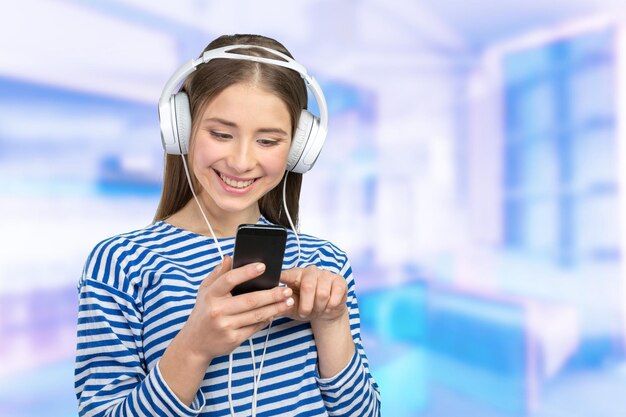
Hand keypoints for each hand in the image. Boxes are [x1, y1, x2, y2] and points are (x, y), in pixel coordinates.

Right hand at [178, 256, 294, 364]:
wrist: (195, 344)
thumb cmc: (202, 313)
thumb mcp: (204, 292)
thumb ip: (217, 274)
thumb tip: (230, 258)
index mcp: (211, 295)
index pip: (229, 279)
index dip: (247, 272)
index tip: (263, 266)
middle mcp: (217, 310)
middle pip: (250, 300)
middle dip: (271, 294)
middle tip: (286, 289)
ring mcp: (225, 326)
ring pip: (256, 315)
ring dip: (275, 308)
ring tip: (288, 301)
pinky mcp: (233, 339)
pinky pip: (254, 328)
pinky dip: (266, 320)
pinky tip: (274, 314)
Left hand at [279, 265, 347, 323]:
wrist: (326, 311)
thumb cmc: (307, 307)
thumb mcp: (292, 308)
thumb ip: (280, 307)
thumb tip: (266, 309)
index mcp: (295, 275)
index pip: (287, 274)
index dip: (283, 276)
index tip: (278, 279)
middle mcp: (310, 271)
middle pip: (307, 286)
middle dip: (306, 306)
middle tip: (305, 313)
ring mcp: (326, 274)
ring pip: (322, 293)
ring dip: (319, 307)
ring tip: (318, 309)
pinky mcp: (339, 280)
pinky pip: (336, 293)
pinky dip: (331, 305)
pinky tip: (328, 306)